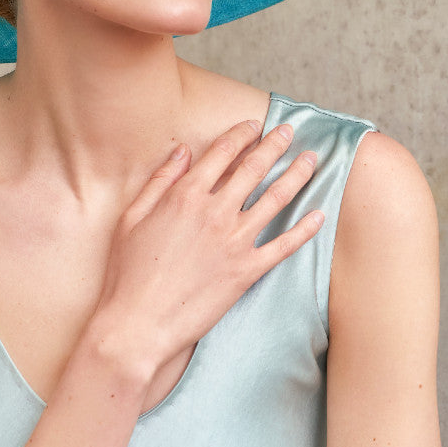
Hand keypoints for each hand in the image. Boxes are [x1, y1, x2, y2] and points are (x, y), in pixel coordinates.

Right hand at [93, 120, 323, 375]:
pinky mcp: (246, 272)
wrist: (139, 323)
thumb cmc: (128, 271)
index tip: (254, 124)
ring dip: (296, 175)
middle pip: (254, 169)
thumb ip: (160, 180)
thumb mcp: (133, 216)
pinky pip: (283, 246)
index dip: (241, 134)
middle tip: (290, 131)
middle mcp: (215, 212)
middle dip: (275, 145)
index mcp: (186, 195)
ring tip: (311, 159)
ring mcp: (234, 242)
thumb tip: (182, 150)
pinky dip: (304, 230)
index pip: (222, 152)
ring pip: (275, 200)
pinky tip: (319, 215)